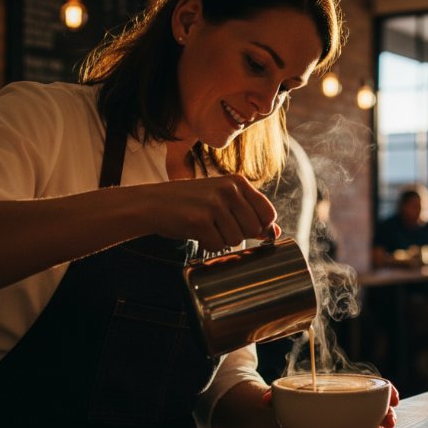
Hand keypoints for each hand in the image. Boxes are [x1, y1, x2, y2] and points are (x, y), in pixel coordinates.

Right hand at [144, 175, 277, 251]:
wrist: (153, 203)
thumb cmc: (190, 202)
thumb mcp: (222, 200)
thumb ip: (249, 214)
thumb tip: (275, 233)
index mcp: (237, 182)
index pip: (268, 213)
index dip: (259, 227)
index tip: (242, 226)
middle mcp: (228, 190)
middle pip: (254, 229)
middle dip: (238, 234)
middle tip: (218, 226)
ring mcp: (214, 204)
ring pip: (235, 239)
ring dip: (220, 240)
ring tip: (205, 226)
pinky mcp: (199, 220)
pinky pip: (216, 245)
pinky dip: (207, 244)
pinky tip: (196, 231)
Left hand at [261, 383, 399, 427]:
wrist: (286, 415)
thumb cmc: (291, 399)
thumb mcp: (284, 394)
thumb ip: (274, 395)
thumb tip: (265, 401)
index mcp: (343, 388)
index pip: (371, 386)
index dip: (386, 390)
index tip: (393, 397)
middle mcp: (351, 404)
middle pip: (378, 407)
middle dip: (388, 415)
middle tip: (388, 422)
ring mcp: (350, 421)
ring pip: (374, 425)